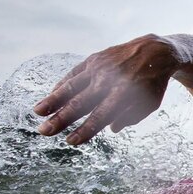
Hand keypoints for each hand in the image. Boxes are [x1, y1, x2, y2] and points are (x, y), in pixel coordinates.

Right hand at [34, 34, 177, 144]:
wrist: (155, 51)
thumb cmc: (152, 84)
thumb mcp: (149, 105)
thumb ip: (131, 117)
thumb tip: (112, 128)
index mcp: (124, 95)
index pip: (100, 116)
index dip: (85, 130)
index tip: (71, 141)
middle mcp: (109, 80)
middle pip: (81, 103)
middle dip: (61, 119)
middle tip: (44, 131)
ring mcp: (99, 68)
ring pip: (71, 86)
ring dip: (53, 100)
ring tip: (37, 112)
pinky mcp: (94, 59)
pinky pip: (74, 74)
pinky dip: (62, 84)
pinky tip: (51, 96)